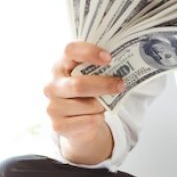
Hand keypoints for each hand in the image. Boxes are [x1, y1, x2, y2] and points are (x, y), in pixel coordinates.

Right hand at [44, 42, 122, 161]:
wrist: (79, 123)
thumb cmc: (88, 93)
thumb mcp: (91, 77)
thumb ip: (99, 68)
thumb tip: (123, 66)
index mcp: (60, 66)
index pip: (70, 51)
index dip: (89, 52)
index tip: (109, 58)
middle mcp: (52, 86)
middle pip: (79, 85)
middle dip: (104, 85)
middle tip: (121, 84)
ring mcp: (53, 107)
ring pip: (87, 106)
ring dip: (102, 105)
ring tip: (103, 104)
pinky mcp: (58, 125)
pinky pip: (88, 121)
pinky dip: (98, 119)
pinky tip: (96, 116)